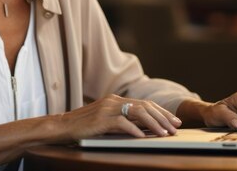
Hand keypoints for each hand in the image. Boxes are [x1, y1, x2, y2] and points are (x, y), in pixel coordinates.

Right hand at [59, 94, 182, 138]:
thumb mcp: (106, 120)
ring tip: (164, 134)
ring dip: (154, 124)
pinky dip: (135, 130)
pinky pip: (122, 123)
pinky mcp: (101, 119)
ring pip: (137, 113)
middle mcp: (114, 101)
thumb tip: (145, 128)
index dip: (161, 112)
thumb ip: (123, 120)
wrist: (62, 126)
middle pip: (145, 106)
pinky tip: (143, 137)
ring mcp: (107, 108)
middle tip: (175, 128)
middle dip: (163, 117)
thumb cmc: (84, 126)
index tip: (174, 121)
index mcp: (116, 100)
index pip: (144, 103)